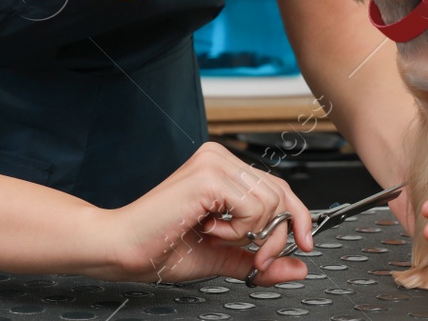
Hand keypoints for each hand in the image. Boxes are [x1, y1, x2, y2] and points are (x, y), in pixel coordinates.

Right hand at [102, 141, 314, 285]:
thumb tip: (297, 268)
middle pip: (281, 194)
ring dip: (250, 235)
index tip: (304, 245)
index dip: (298, 218)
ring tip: (216, 237)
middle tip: (255, 258)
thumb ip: (259, 261)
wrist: (123, 249)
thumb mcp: (223, 257)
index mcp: (222, 170)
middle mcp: (219, 158)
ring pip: (270, 202)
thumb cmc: (161, 248)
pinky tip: (209, 229)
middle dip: (275, 236)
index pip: (279, 186)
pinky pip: (253, 207)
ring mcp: (214, 162)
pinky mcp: (208, 176)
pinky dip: (238, 230)